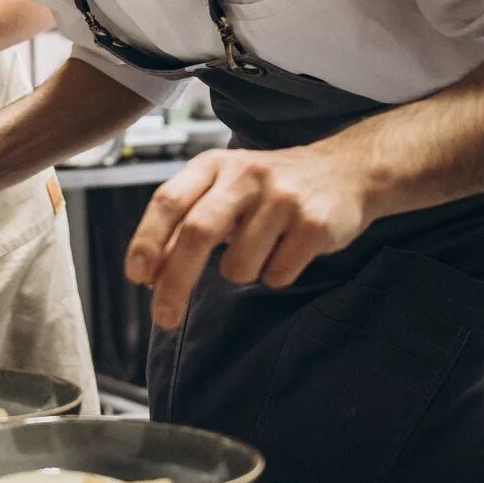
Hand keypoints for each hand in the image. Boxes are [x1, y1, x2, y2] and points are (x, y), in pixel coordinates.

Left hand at [124, 146, 373, 329]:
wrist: (346, 171)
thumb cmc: (268, 188)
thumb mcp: (223, 191)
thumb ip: (185, 224)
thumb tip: (149, 274)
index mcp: (214, 165)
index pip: (169, 201)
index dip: (148, 240)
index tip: (137, 276)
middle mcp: (245, 174)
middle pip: (197, 234)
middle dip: (175, 283)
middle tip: (164, 317)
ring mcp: (282, 197)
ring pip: (239, 266)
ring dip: (242, 273)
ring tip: (262, 248)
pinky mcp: (314, 223)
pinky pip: (276, 275)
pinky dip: (276, 275)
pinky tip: (289, 249)